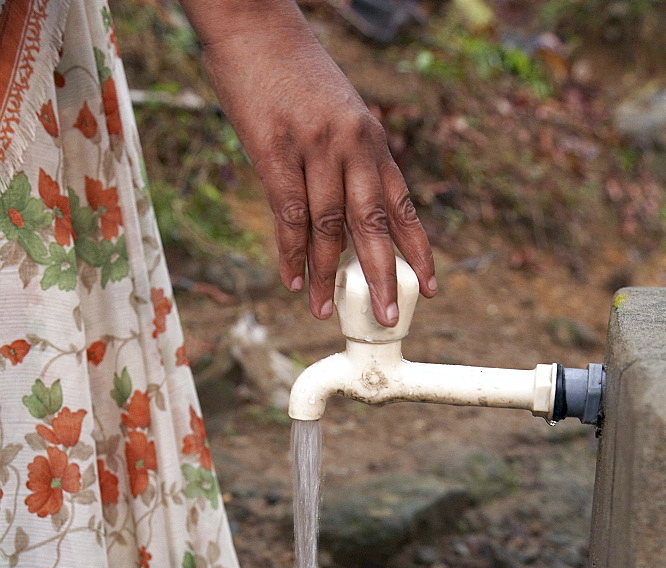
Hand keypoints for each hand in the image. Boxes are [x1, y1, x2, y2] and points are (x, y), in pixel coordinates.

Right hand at [179, 0, 436, 325]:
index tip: (431, 288)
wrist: (256, 25)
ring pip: (329, 228)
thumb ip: (349, 164)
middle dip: (383, 276)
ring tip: (325, 311)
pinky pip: (289, 215)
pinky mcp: (276, 151)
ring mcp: (316, 148)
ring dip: (326, 276)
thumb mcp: (339, 115)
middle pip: (374, 225)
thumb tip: (347, 220)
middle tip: (385, 317)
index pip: (403, 206)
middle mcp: (353, 146)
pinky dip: (291, 253)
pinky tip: (294, 281)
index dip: (418, 251)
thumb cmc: (295, 75)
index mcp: (373, 141)